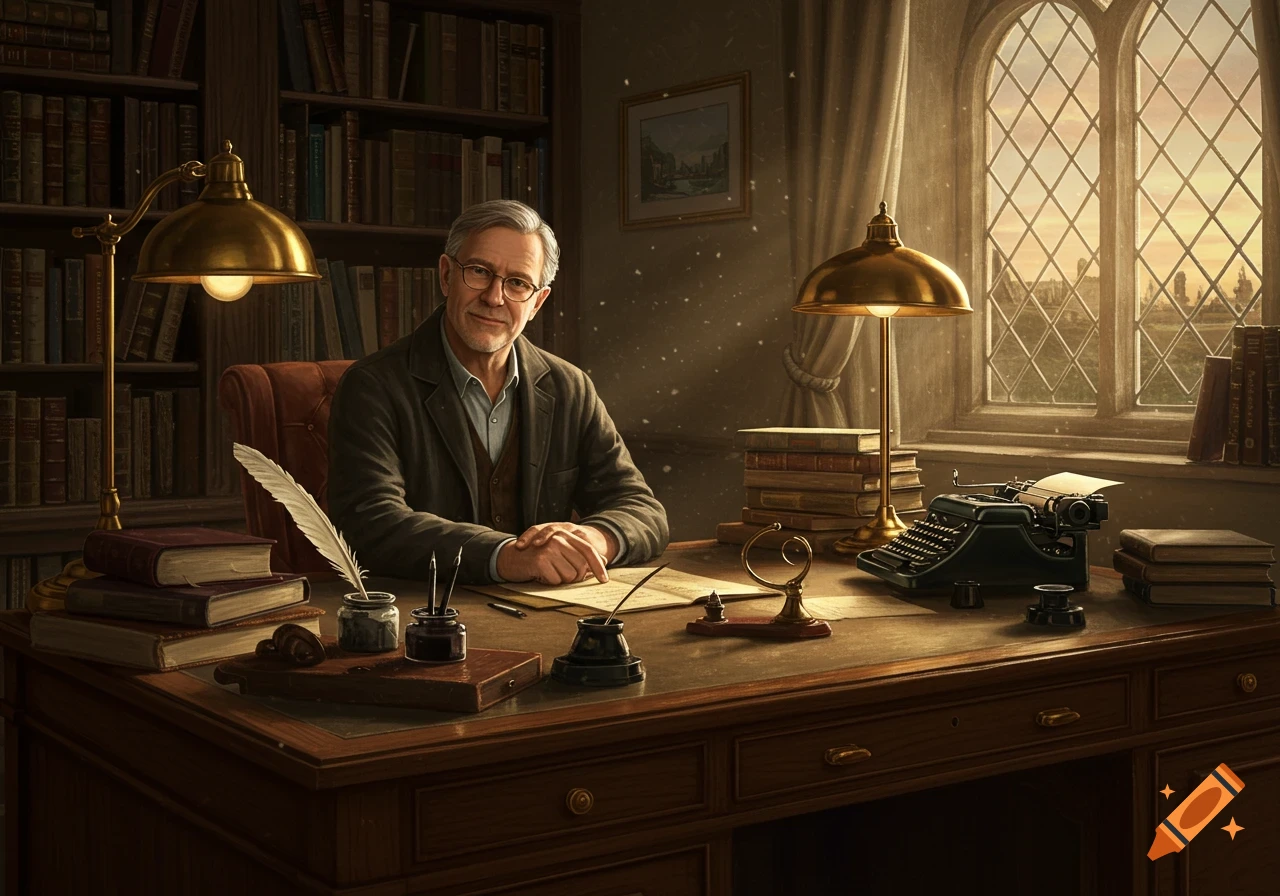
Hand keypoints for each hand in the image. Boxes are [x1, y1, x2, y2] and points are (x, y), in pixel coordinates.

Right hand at [497, 523, 613, 584]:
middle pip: (581, 566)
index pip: (589, 551)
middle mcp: (558, 538)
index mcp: (565, 534)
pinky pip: (555, 580)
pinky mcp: (540, 560)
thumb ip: (579, 555)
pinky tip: (540, 574)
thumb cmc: (536, 557)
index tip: (604, 579)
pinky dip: (549, 582)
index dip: (598, 566)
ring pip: (569, 576)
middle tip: (561, 575)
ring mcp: (549, 548)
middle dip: (574, 577)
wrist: (510, 557)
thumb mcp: (559, 553)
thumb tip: (603, 562)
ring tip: (549, 572)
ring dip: (560, 579)